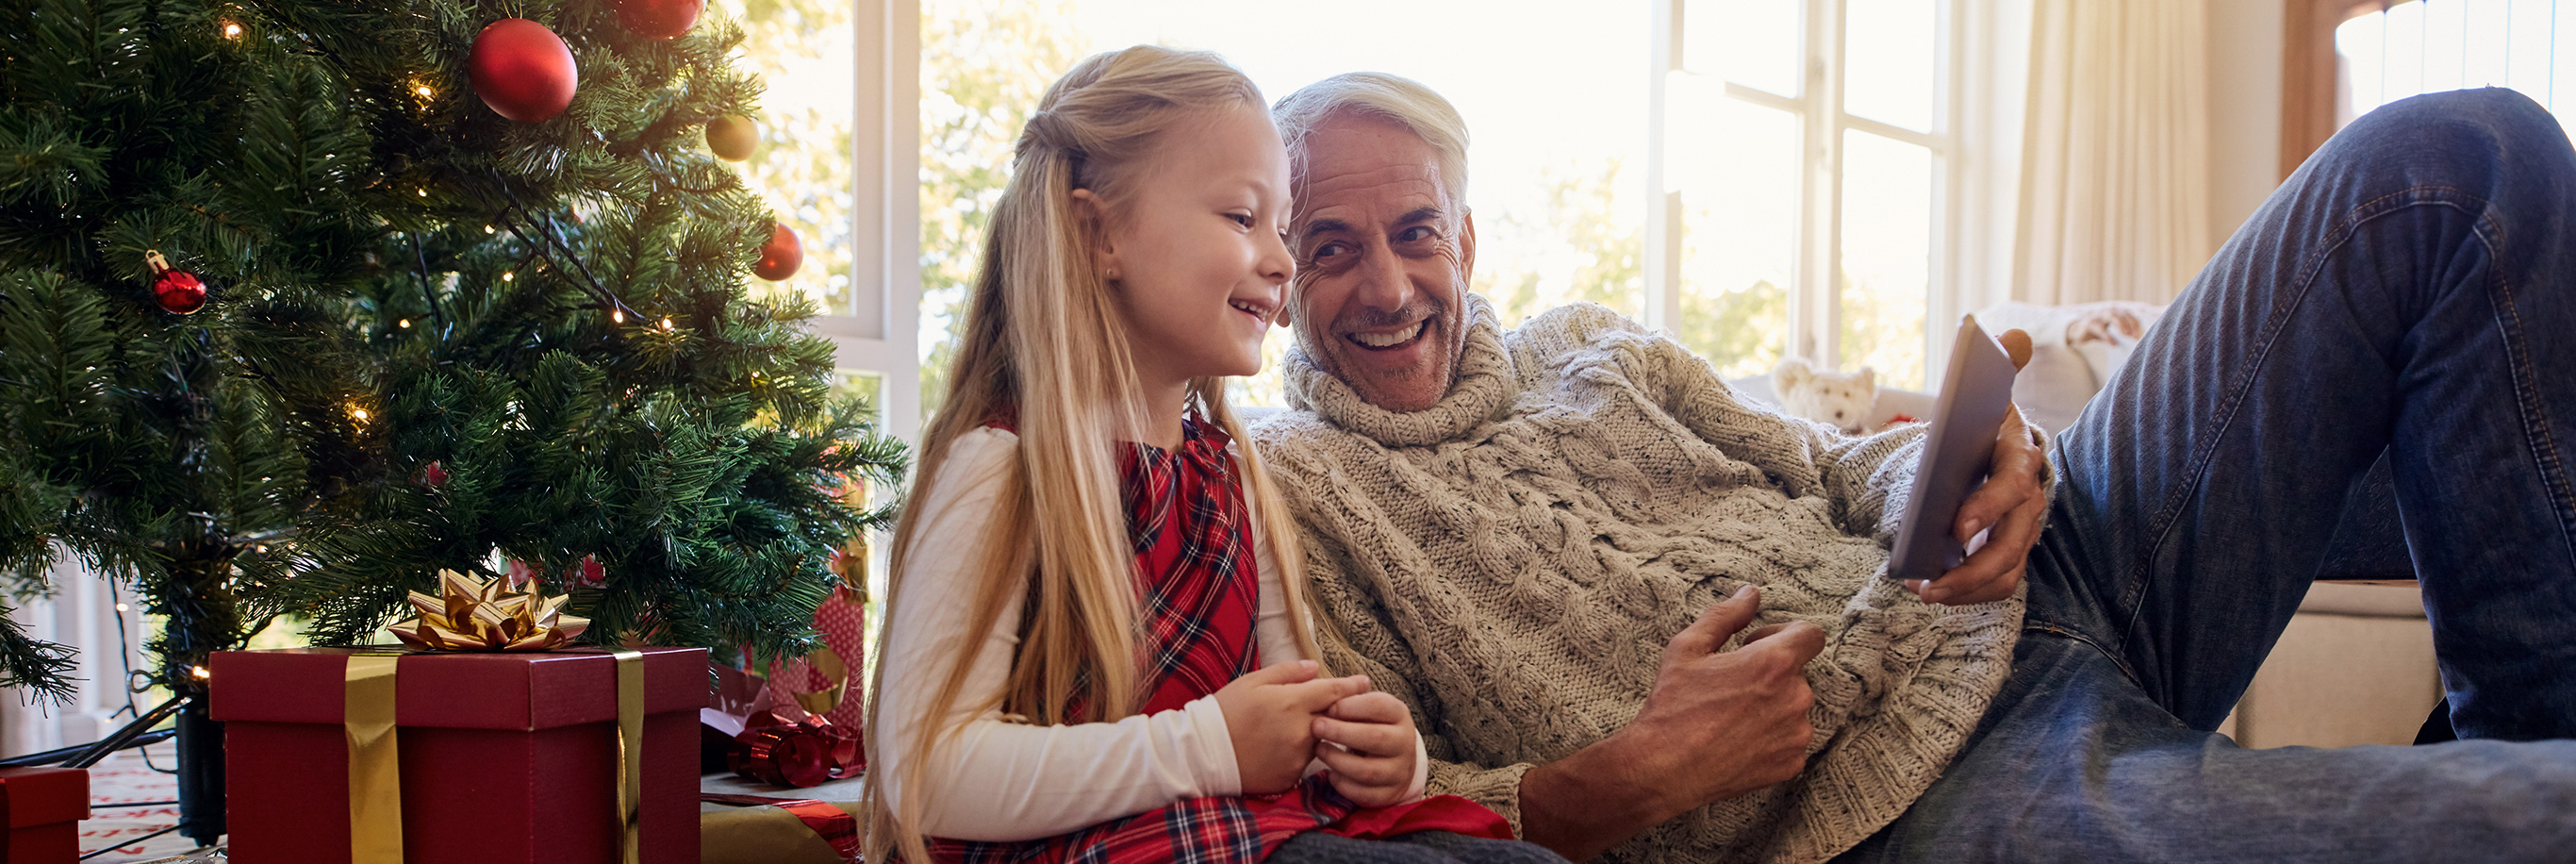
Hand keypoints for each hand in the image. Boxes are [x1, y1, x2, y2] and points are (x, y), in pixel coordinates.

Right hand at [1214, 660, 1369, 793]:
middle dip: (1339, 710)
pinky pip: (1305, 761)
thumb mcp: (1253, 681)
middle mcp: (1302, 731)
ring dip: (1316, 732)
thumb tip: (1315, 667)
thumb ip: (1288, 672)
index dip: (1353, 686)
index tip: (1364, 682)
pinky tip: (1280, 747)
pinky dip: (1300, 752)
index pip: (1335, 692)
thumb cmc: (1225, 711)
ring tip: (1294, 726)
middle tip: (1336, 704)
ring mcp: (1298, 757)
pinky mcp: (1291, 776)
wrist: (1203, 754)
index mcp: (1293, 702)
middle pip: (1334, 718)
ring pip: (1320, 740)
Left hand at [1312, 690, 1417, 806]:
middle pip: (1374, 738)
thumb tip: (1329, 688)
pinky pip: (1364, 794)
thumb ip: (1348, 698)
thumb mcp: (1366, 708)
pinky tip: (1330, 773)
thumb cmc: (1370, 725)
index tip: (1328, 707)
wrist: (1394, 759)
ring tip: (1319, 749)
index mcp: (1399, 714)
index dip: (1351, 706)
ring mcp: (1399, 771)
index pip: (1379, 706)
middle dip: (1341, 732)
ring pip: (1367, 770)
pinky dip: (1343, 784)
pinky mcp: (1390, 794)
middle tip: (1316, 727)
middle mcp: (1405, 742)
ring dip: (1338, 760)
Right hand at [1516, 586, 1824, 860]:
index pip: (1811, 634)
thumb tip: (1750, 593)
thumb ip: (1726, 615)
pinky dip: (1770, 737)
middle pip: (1797, 673)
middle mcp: (1796, 697)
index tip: (1755, 646)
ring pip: (1794, 707)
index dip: (1784, 634)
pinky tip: (1737, 739)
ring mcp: (1797, 733)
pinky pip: (1789, 739)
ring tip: (1731, 716)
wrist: (1665, 768)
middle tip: (1731, 685)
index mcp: (1775, 662)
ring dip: (1771, 705)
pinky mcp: (1791, 762)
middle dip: (1770, 673)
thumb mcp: (1688, 648)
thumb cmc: (1673, 705)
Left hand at [1909, 328, 2047, 604]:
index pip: (2012, 486)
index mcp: (2021, 457)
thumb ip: (2001, 360)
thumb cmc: (1982, 418)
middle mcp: (2029, 498)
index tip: (1956, 528)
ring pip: (2006, 572)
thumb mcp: (1987, 387)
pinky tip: (1931, 590)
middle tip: (1930, 583)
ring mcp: (2021, 529)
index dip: (1988, 507)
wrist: (1987, 442)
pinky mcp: (2007, 550)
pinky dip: (1967, 592)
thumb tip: (2010, 338)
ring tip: (1925, 592)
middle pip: (2011, 545)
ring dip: (1968, 589)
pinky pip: (1996, 582)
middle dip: (1972, 569)